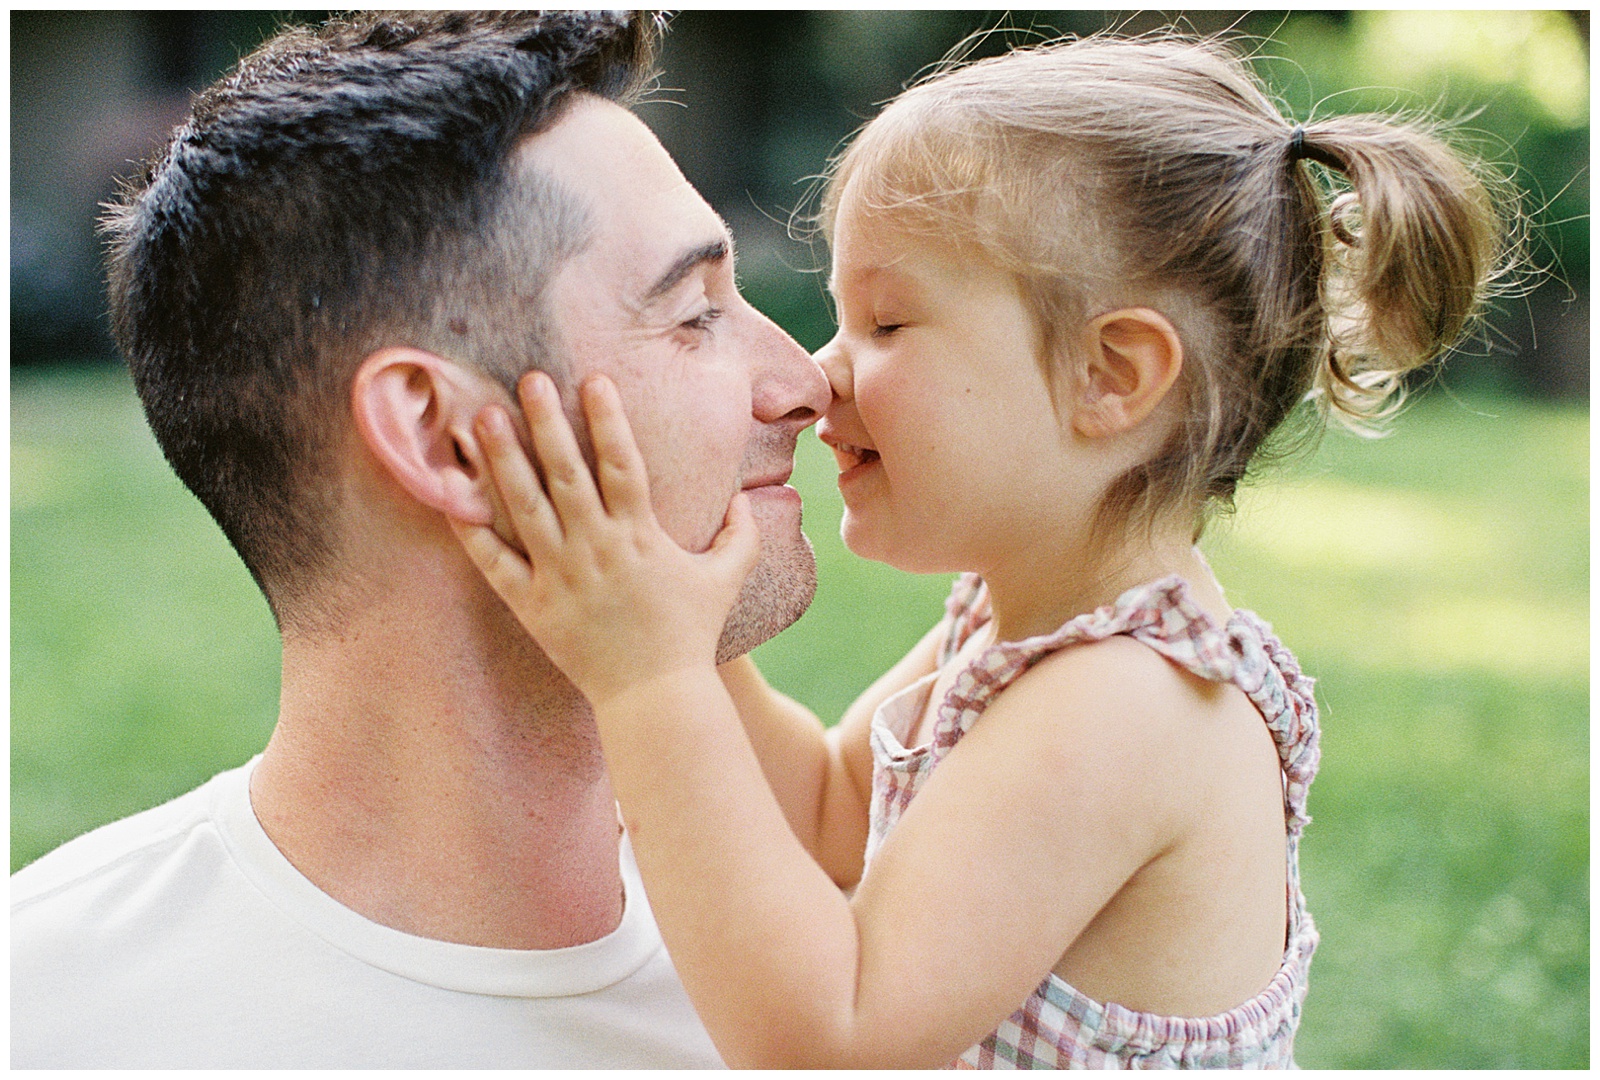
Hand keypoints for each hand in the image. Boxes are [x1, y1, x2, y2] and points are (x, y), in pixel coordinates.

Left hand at [450, 370, 760, 706]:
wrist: (655, 695)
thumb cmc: (692, 634)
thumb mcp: (726, 579)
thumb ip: (740, 534)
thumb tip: (747, 497)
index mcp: (641, 535)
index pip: (622, 463)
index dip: (608, 418)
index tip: (594, 378)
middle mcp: (597, 548)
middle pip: (566, 473)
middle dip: (547, 421)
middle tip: (528, 379)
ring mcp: (560, 575)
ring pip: (525, 507)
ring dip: (502, 459)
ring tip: (482, 418)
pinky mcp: (532, 605)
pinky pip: (495, 560)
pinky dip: (471, 528)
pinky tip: (449, 492)